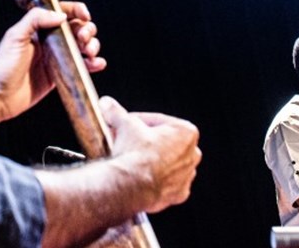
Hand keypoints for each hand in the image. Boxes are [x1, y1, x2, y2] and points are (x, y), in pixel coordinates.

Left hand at [0, 2, 103, 121]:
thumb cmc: (2, 68)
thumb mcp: (15, 37)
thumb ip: (35, 20)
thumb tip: (60, 15)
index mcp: (38, 29)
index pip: (61, 12)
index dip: (76, 11)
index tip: (84, 15)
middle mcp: (49, 41)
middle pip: (77, 28)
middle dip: (87, 30)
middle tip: (83, 38)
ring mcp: (56, 58)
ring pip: (82, 46)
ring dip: (92, 45)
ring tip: (89, 52)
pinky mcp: (61, 75)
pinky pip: (81, 66)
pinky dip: (93, 64)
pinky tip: (96, 64)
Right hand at [100, 95, 200, 213]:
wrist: (130, 186)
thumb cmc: (134, 153)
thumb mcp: (124, 124)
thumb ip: (116, 112)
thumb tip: (106, 103)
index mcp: (186, 132)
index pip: (157, 121)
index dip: (138, 121)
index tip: (125, 124)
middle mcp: (192, 154)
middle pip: (165, 142)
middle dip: (146, 141)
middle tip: (127, 141)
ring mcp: (187, 176)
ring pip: (167, 163)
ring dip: (152, 160)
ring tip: (131, 159)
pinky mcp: (179, 195)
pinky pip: (166, 183)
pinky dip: (155, 180)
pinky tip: (140, 177)